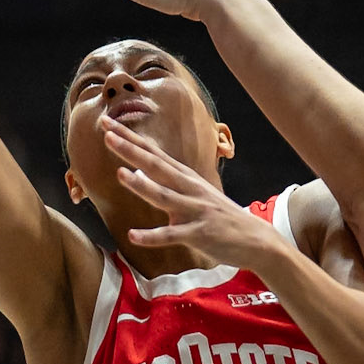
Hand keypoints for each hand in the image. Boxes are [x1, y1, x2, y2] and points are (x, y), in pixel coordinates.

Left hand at [105, 122, 280, 270]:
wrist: (257, 241)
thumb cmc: (220, 218)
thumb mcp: (194, 194)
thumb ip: (166, 184)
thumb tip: (137, 173)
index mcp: (186, 178)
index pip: (153, 153)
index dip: (129, 138)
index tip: (107, 123)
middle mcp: (190, 189)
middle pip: (156, 166)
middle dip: (131, 149)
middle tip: (107, 133)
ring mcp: (195, 211)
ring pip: (164, 196)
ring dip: (142, 186)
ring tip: (120, 174)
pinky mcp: (199, 234)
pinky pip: (172, 235)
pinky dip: (153, 236)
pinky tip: (133, 236)